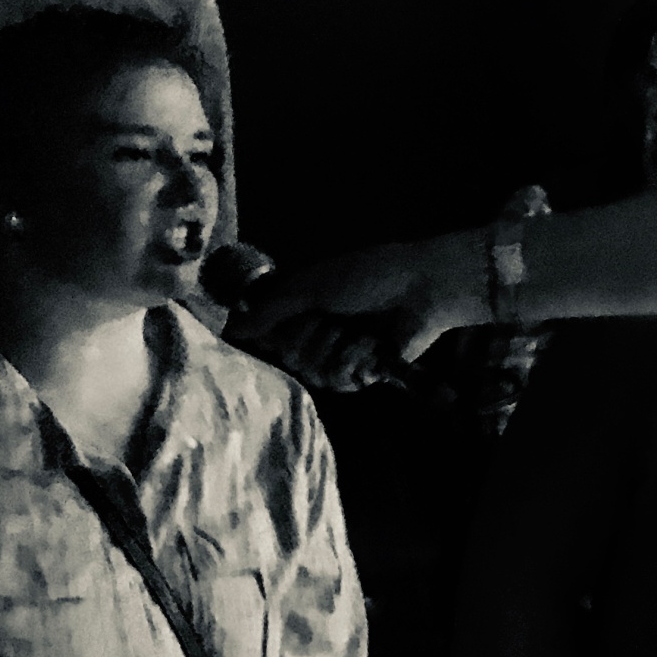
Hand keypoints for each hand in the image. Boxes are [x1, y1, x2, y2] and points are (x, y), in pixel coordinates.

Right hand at [236, 239, 464, 390]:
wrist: (423, 288)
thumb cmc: (370, 275)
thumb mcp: (313, 285)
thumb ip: (272, 310)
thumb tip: (233, 330)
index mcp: (305, 307)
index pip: (269, 337)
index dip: (274, 335)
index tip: (283, 325)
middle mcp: (319, 332)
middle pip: (290, 357)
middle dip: (311, 337)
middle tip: (332, 319)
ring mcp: (342, 353)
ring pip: (314, 372)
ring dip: (337, 348)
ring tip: (358, 330)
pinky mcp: (366, 372)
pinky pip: (342, 382)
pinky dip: (357, 360)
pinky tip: (373, 345)